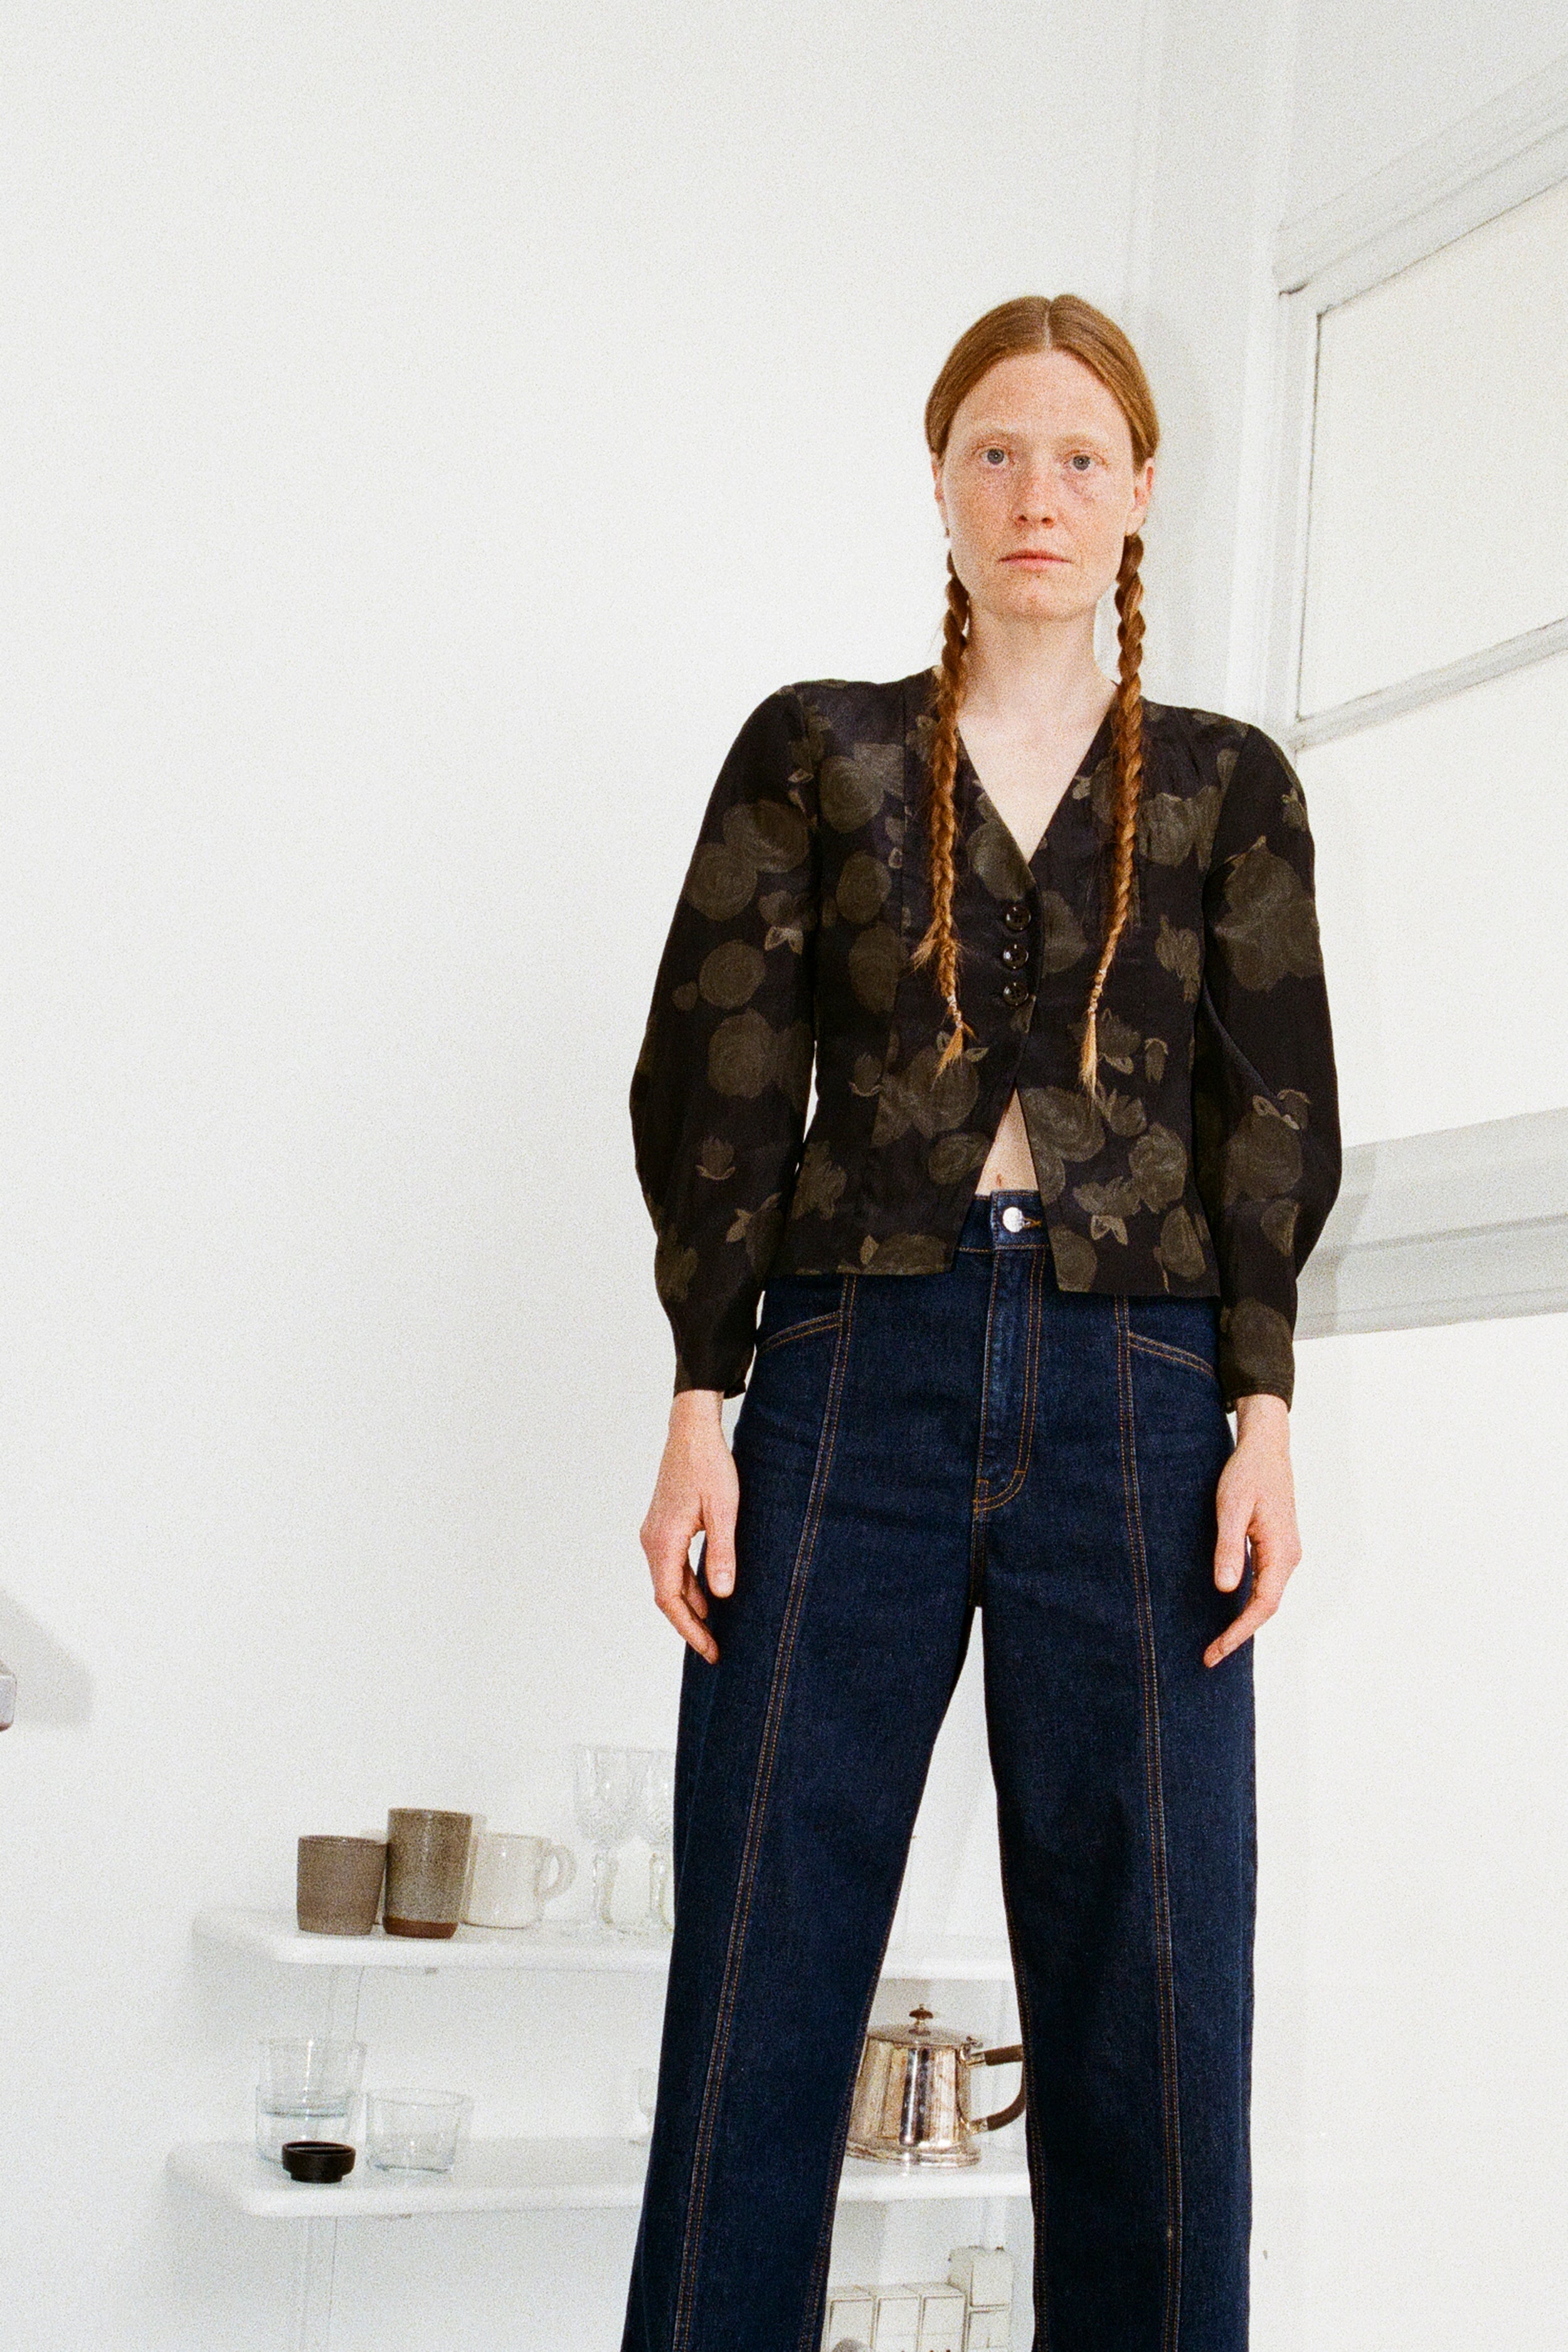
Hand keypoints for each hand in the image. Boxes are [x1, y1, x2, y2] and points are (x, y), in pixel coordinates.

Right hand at [639, 1389, 738, 1662]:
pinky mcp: (663, 1525)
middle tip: (714, 1650)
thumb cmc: (710, 1467)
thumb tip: (722, 1597)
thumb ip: (722, 1553)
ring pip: (668, 1581)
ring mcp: (655, 1533)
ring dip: (689, 1606)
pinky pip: (671, 1565)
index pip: (669, 1599)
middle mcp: (652, 1540)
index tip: (709, 1650)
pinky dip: (687, 1585)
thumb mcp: (724, 1511)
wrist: (691, 1431)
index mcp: (663, 1541)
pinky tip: (707, 1595)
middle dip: (689, 1625)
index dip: (689, 1629)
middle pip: (666, 1595)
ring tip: (713, 1630)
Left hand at [1205, 1392, 1301, 1668]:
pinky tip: (1229, 1610)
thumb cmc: (1246, 1474)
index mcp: (1281, 1552)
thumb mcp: (1231, 1508)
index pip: (1263, 1605)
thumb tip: (1225, 1590)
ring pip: (1266, 1597)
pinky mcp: (1276, 1546)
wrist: (1265, 1447)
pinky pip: (1265, 1583)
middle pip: (1266, 1607)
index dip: (1239, 1632)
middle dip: (1239, 1634)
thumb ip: (1228, 1548)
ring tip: (1216, 1642)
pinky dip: (1248, 1603)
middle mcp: (1288, 1557)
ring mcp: (1284, 1552)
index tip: (1216, 1651)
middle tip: (1209, 1656)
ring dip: (1243, 1621)